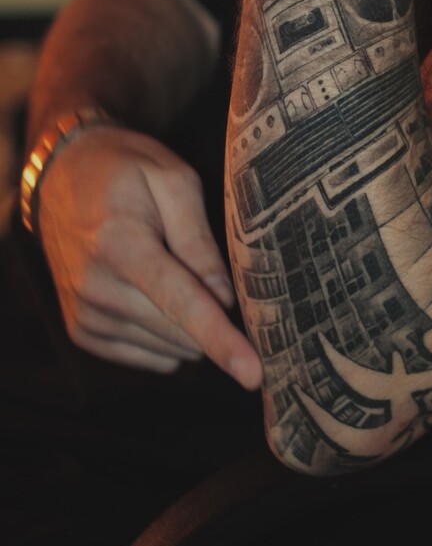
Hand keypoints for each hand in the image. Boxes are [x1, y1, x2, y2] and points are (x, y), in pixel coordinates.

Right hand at [37, 126, 262, 388]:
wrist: (63, 175)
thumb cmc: (127, 170)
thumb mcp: (174, 181)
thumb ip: (200, 241)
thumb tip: (225, 297)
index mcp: (121, 245)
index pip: (182, 304)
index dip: (222, 341)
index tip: (253, 374)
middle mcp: (96, 288)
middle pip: (179, 333)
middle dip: (216, 322)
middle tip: (223, 283)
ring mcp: (85, 314)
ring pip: (168, 350)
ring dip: (190, 327)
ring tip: (179, 274)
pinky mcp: (82, 331)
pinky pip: (147, 356)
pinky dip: (167, 335)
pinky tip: (160, 296)